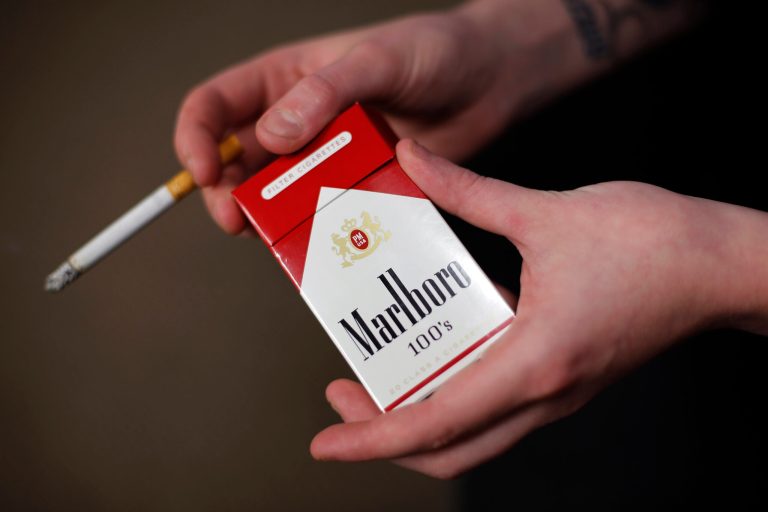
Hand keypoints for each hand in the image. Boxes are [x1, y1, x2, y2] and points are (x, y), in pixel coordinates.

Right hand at [174, 1, 586, 233]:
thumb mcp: (379, 60)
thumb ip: (325, 92)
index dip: (195, 139)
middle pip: (235, 160)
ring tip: (276, 235)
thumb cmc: (438, 52)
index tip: (201, 173)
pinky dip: (311, 228)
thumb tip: (272, 136)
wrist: (493, 80)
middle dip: (226, 192)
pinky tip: (317, 240)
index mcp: (285, 78)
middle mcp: (296, 119)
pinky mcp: (355, 184)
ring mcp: (325, 156)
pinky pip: (321, 211)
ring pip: (275, 193)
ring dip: (268, 216)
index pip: (214, 105)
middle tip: (238, 221)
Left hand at [309, 139, 767, 477]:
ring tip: (378, 372)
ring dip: (419, 414)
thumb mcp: (546, 212)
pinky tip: (438, 344)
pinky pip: (497, 404)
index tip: (328, 442)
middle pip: (450, 448)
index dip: (373, 438)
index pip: (436, 421)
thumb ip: (468, 191)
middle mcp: (543, 391)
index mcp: (533, 360)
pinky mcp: (564, 377)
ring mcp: (556, 391)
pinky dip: (455, 392)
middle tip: (343, 391)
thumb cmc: (653, 243)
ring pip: (473, 433)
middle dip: (385, 431)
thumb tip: (414, 162)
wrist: (722, 264)